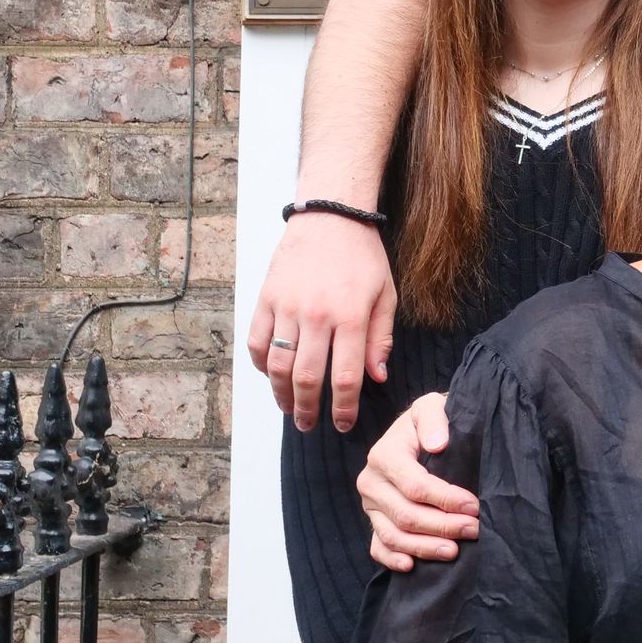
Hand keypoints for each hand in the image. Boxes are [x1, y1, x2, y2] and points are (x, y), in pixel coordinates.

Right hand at [245, 213, 397, 432]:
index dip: (344, 406)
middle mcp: (316, 315)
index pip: (347, 375)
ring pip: (277, 364)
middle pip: (307, 377)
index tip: (343, 423)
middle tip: (309, 425)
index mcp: (350, 316)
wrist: (330, 216)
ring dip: (281, 393)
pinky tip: (271, 376)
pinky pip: (255, 341)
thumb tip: (378, 377)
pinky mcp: (265, 298)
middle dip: (308, 409)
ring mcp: (286, 307)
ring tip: (289, 408)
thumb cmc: (362, 257)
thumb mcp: (386, 294)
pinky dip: (259, 364)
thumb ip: (380, 338)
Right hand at [357, 393, 478, 571]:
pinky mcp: (374, 520)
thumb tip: (438, 443)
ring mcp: (370, 505)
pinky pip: (377, 547)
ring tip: (454, 551)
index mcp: (384, 455)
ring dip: (424, 547)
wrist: (417, 430)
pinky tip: (412, 566)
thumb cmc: (430, 421)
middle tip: (474, 530)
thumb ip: (434, 419)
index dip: (445, 499)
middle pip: (406, 515)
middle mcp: (371, 482)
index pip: (415, 485)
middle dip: (442, 526)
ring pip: (393, 535)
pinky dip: (392, 559)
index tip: (473, 506)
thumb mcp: (431, 406)